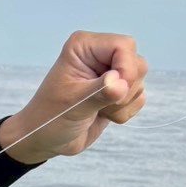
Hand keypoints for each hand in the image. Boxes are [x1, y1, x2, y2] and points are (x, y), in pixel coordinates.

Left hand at [0, 32, 146, 163]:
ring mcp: (110, 73)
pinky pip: (139, 97)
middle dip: (125, 89)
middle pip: (137, 63)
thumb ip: (99, 93)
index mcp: (84, 46)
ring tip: (97, 110)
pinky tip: (104, 115)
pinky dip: (125, 112)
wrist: (45, 140)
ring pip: (139, 81)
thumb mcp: (73, 104)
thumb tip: (120, 84)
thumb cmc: (50, 118)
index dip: (126, 69)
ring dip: (123, 103)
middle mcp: (100, 55)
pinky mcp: (118, 92)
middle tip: (101, 104)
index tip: (115, 91)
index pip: (124, 46)